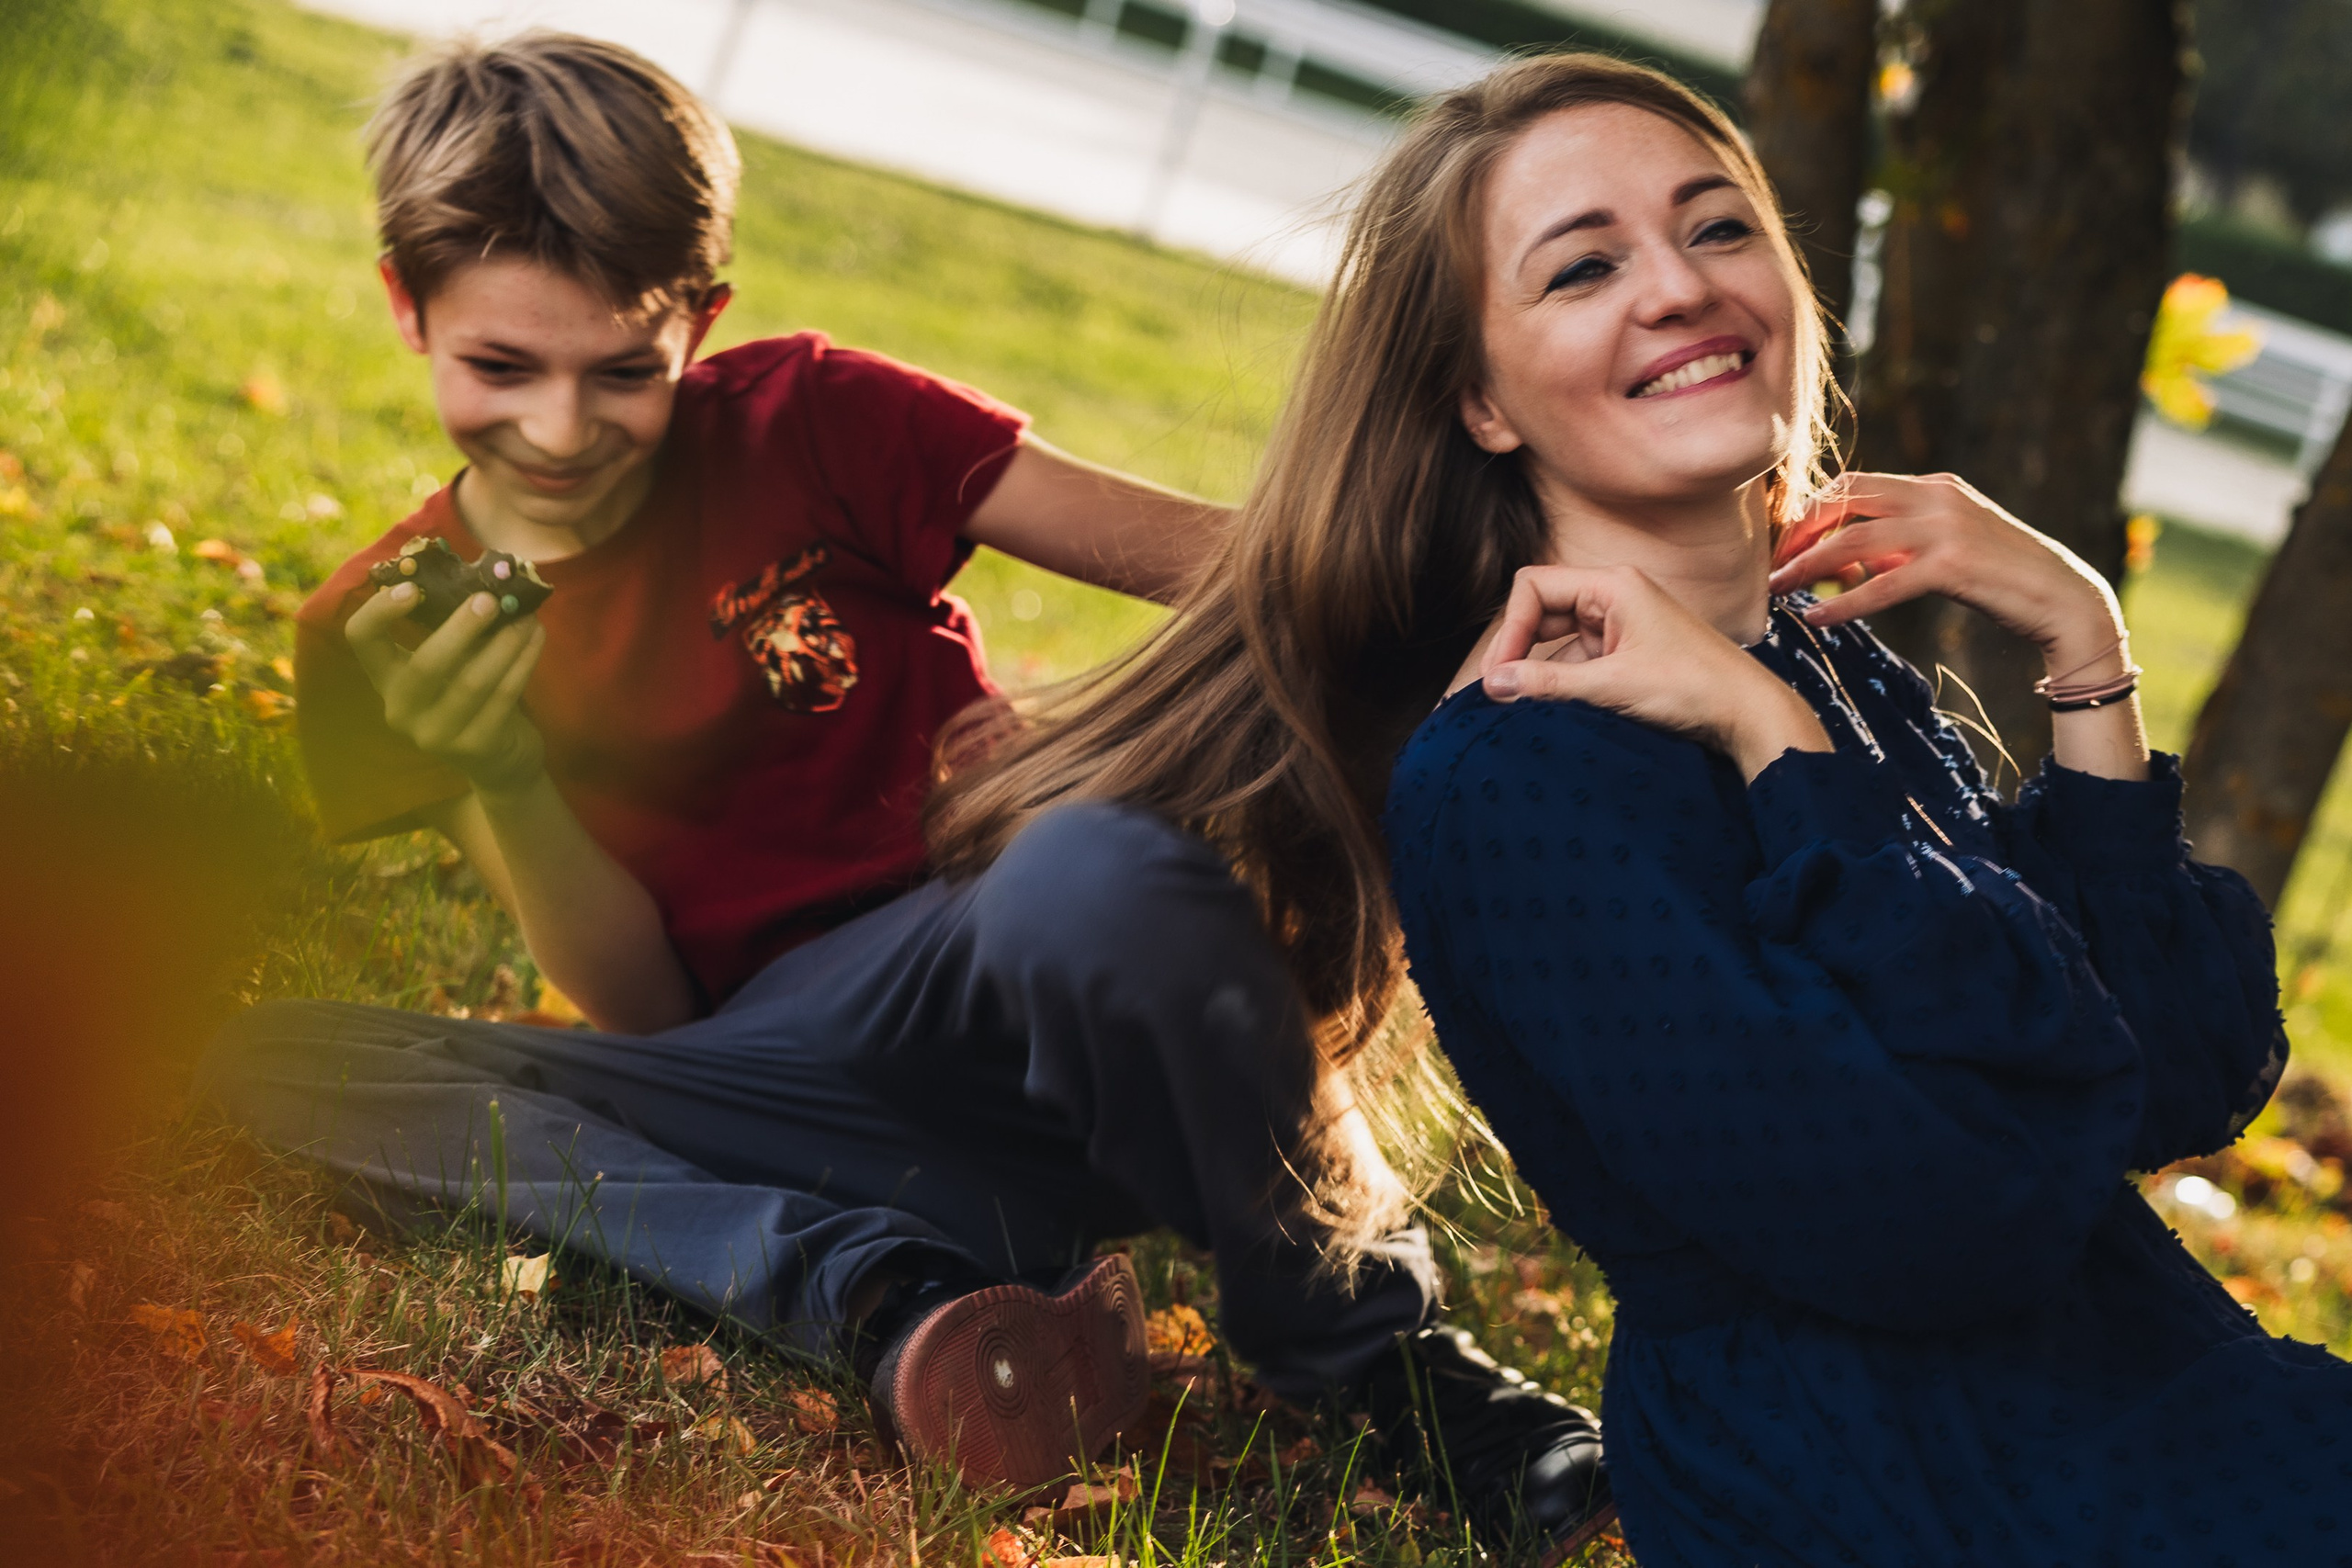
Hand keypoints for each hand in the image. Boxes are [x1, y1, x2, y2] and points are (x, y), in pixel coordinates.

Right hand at [346, 582, 547, 796]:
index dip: (379, 612)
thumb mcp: (454, 662)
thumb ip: (456, 626)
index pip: (361, 639)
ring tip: (527, 617)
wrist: (499, 760)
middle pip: (425, 665)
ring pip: (472, 682)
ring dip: (504, 644)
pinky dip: (523, 663)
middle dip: (460, 628)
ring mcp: (435, 734)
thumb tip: (487, 577)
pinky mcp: (474, 747)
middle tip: (489, 600)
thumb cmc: (472, 694)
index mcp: (387, 679)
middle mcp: (401, 709)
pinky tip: (536, 637)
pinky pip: (503, 698)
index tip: (410, 588)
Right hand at [1481, 565, 1829, 780]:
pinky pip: (1579, 660)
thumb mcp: (1611, 686)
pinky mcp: (1628, 652)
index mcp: (1614, 585)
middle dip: (1517, 650)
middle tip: (1498, 693)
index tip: (1499, 675)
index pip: (1533, 587)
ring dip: (1540, 671)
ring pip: (1557, 640)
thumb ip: (1547, 683)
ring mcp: (1622, 624)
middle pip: (1541, 610)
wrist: (1749, 714)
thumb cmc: (1692, 688)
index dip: (1509, 629)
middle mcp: (1615, 596)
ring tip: (1523, 708)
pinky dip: (1562, 683)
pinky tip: (1554, 710)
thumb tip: (1492, 685)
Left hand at [1767, 473, 2124, 677]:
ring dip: (1808, 567)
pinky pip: (1881, 584)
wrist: (2063, 598)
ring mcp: (1945, 528)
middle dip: (1800, 531)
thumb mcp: (1947, 544)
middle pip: (1845, 500)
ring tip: (1779, 591)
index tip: (1787, 541)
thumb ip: (1901, 541)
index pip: (1856, 484)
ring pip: (1854, 540)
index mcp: (1935, 486)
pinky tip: (1817, 619)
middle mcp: (1936, 497)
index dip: (1813, 510)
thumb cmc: (2001, 578)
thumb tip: (1846, 559)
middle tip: (1774, 564)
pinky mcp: (1952, 567)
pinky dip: (1843, 602)